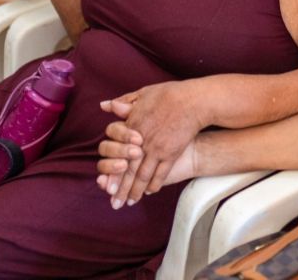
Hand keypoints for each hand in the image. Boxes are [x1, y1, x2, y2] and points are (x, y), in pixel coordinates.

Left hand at [97, 81, 205, 206]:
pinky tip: (149, 192)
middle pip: (129, 169)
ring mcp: (157, 149)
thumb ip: (123, 102)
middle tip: (115, 203)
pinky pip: (161, 173)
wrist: (192, 100)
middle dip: (121, 188)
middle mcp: (142, 140)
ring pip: (144, 175)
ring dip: (136, 190)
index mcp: (132, 125)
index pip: (118, 153)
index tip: (106, 185)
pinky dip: (154, 184)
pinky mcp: (171, 153)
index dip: (112, 171)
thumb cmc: (168, 94)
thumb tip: (105, 106)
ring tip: (130, 202)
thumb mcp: (142, 94)